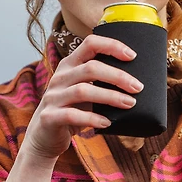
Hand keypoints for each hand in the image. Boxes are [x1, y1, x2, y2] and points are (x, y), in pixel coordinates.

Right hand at [21, 34, 142, 161]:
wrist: (44, 137)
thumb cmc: (72, 111)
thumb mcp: (84, 91)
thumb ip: (100, 83)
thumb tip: (136, 83)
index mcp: (70, 65)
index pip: (90, 43)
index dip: (112, 46)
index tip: (132, 56)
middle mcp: (60, 77)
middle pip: (91, 68)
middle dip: (118, 76)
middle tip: (138, 87)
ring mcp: (53, 97)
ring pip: (83, 90)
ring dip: (110, 96)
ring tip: (129, 103)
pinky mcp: (49, 117)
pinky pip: (72, 115)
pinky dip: (93, 118)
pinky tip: (108, 123)